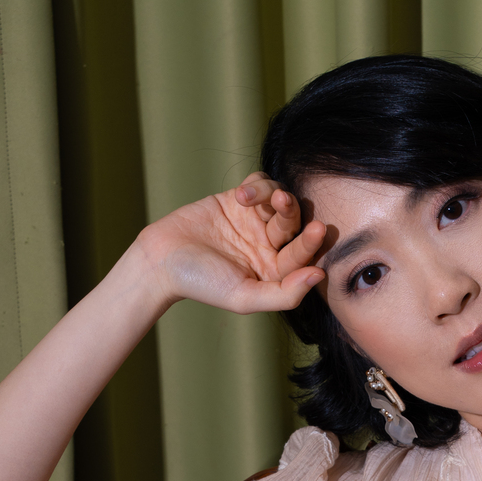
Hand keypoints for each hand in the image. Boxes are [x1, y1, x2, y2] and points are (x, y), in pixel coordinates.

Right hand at [136, 172, 325, 315]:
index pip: (301, 256)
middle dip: (291, 212)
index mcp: (276, 272)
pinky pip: (261, 183)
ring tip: (252, 196)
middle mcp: (270, 246)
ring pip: (279, 200)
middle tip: (283, 201)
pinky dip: (257, 184)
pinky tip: (241, 194)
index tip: (318, 229)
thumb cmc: (203, 284)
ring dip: (273, 193)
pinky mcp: (239, 200)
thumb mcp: (245, 297)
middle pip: (293, 224)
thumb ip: (284, 294)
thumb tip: (319, 277)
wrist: (163, 259)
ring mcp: (255, 221)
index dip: (311, 243)